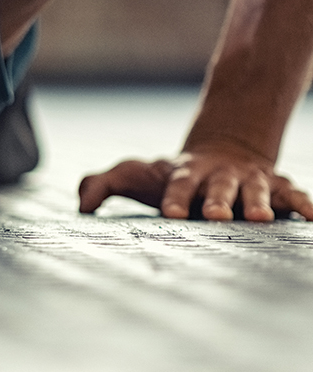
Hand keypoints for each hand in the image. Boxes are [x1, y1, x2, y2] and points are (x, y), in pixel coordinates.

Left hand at [78, 149, 312, 220]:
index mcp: (183, 174)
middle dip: (219, 201)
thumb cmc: (168, 176)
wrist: (221, 152)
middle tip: (218, 216)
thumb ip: (101, 184)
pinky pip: (293, 194)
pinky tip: (312, 217)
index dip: (174, 198)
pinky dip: (303, 203)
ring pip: (256, 190)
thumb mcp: (133, 175)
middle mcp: (218, 176)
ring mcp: (248, 181)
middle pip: (218, 188)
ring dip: (260, 203)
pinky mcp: (276, 187)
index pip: (176, 185)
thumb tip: (81, 206)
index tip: (171, 214)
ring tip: (264, 219)